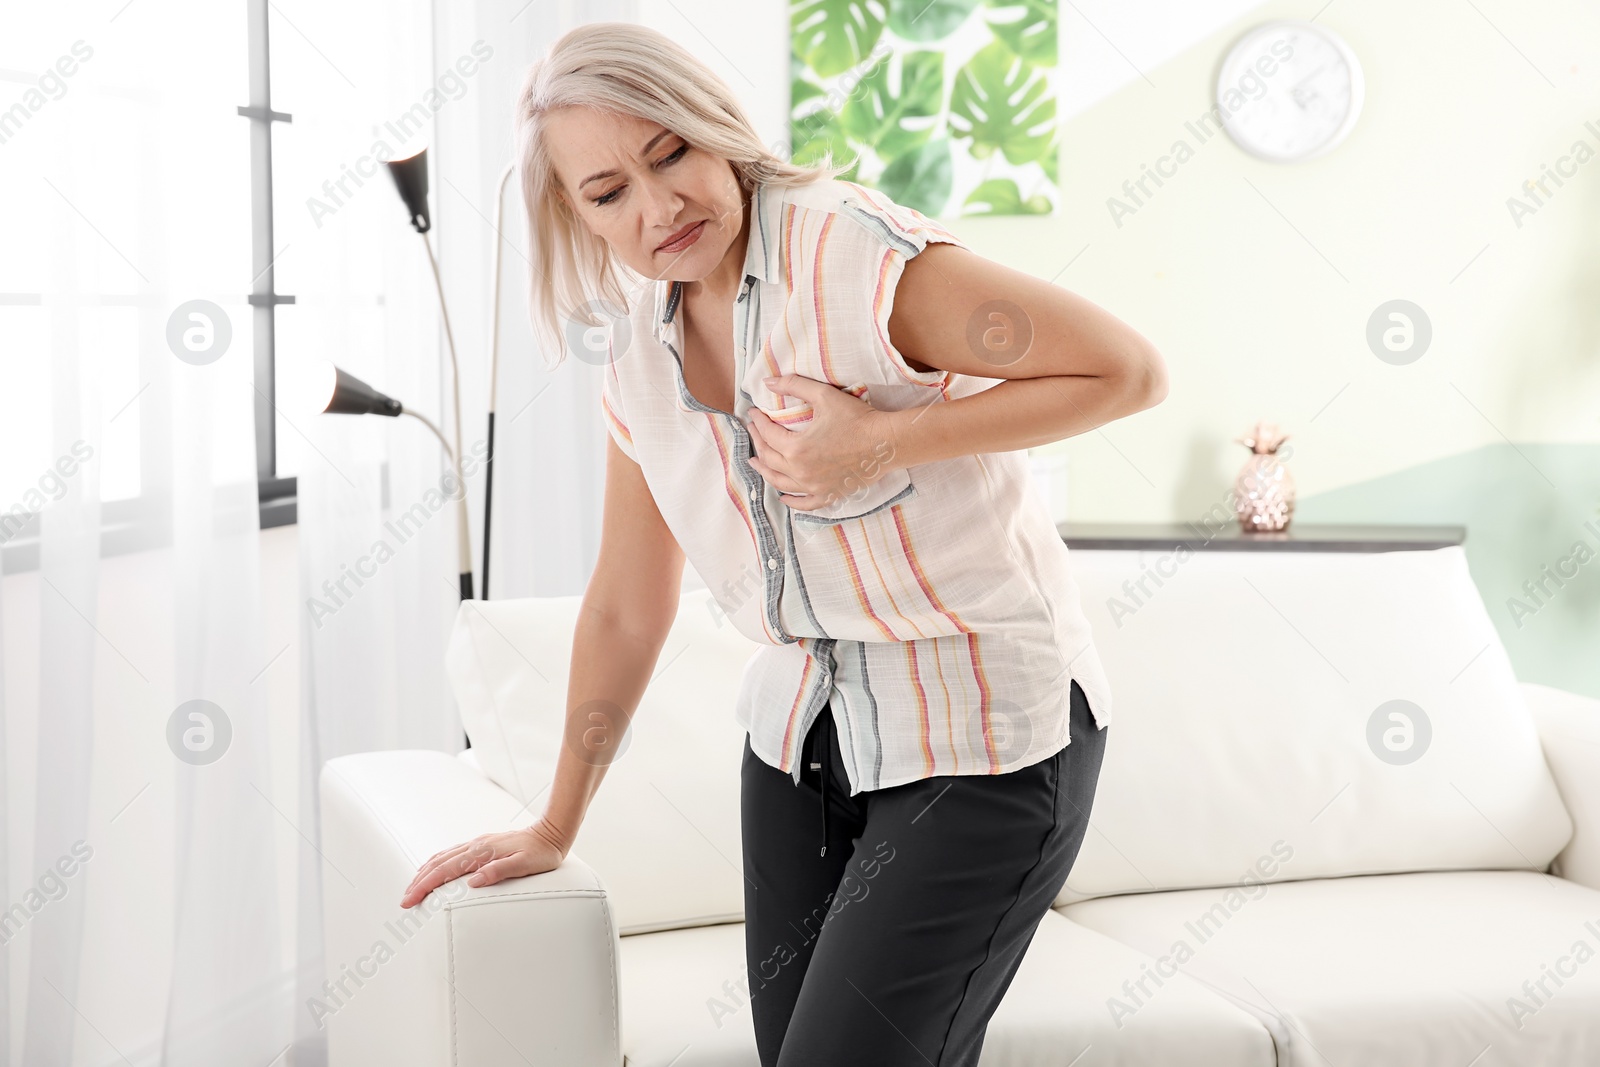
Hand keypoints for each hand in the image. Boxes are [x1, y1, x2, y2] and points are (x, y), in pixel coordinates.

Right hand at [398, 819, 567, 908]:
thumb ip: (499, 871)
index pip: (445, 871)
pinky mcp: (482, 845)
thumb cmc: (541, 853)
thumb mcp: (525, 865)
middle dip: (418, 882)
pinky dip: (436, 863)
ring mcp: (477, 844)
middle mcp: (475, 846)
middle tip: (404, 901)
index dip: (424, 886)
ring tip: (412, 888)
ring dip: (424, 872)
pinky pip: (451, 853)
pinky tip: (434, 869)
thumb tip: (473, 881)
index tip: (410, 900)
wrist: (551, 833)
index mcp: (482, 853)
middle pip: (438, 864)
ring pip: (442, 857)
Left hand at [745, 374, 900, 512]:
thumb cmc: (857, 418)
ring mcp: (814, 487)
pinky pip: (804, 503)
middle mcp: (801, 472)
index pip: (768, 434)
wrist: (885, 442)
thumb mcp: (824, 396)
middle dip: (758, 443)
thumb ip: (794, 386)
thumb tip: (767, 383)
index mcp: (796, 448)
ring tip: (755, 462)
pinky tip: (783, 496)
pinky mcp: (828, 495)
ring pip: (780, 482)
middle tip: (753, 432)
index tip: (753, 413)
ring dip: (765, 471)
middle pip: (769, 458)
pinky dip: (791, 501)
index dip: (758, 422)